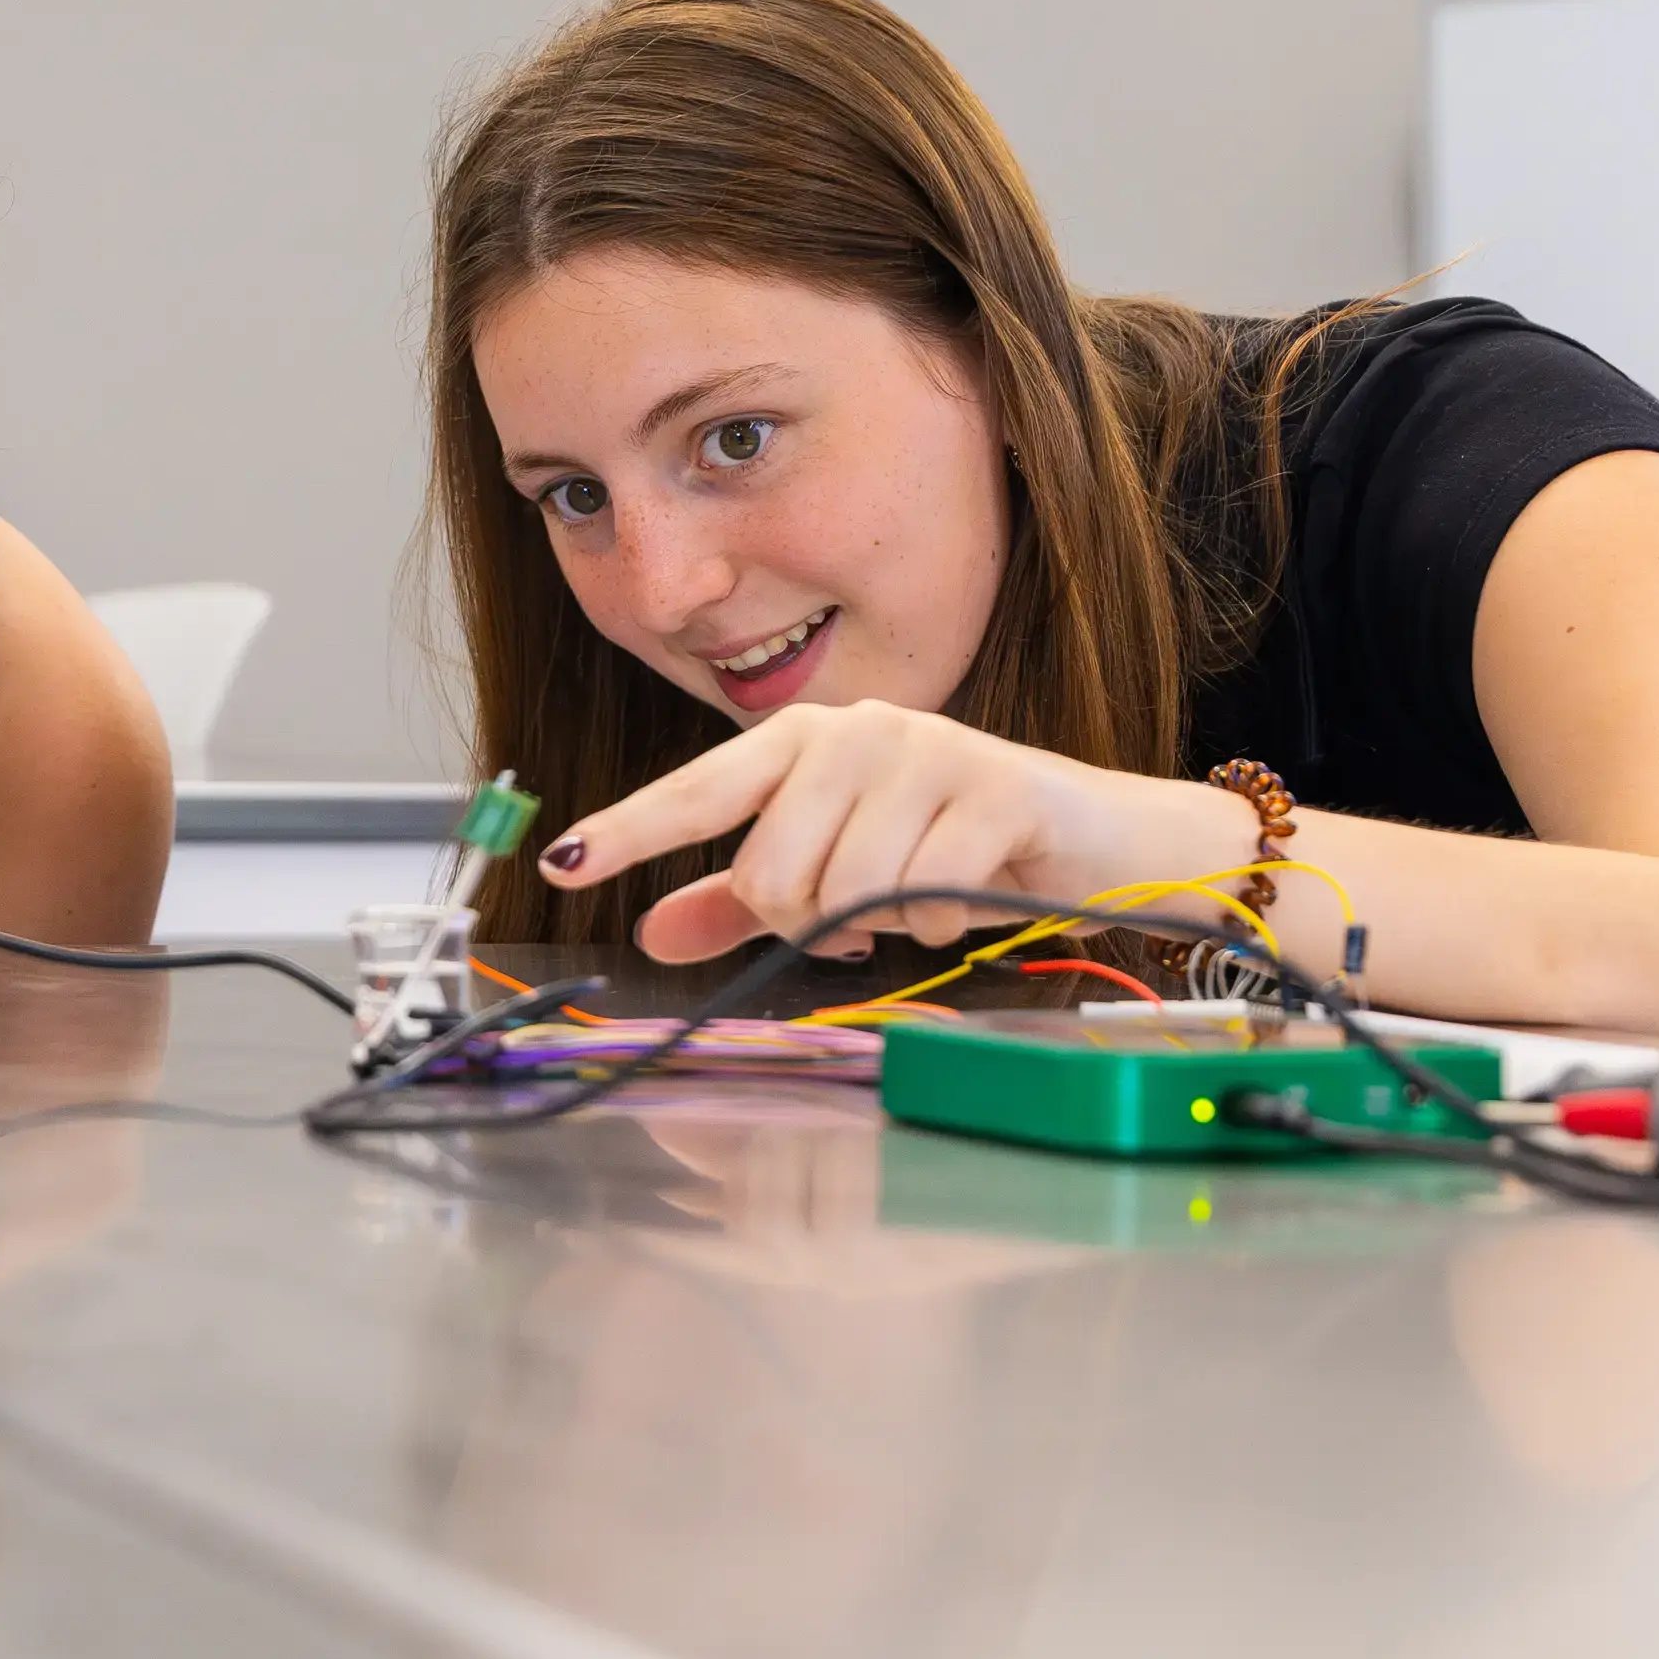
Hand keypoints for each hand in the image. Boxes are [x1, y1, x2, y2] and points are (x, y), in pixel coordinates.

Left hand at [530, 701, 1252, 964]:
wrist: (1098, 837)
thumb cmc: (956, 848)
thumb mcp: (842, 874)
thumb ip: (744, 901)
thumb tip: (653, 928)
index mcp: (806, 743)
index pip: (700, 791)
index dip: (630, 830)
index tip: (560, 864)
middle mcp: (857, 730)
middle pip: (774, 872)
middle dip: (815, 920)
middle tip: (869, 910)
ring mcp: (927, 751)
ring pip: (847, 890)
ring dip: (887, 922)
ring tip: (926, 892)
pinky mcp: (995, 788)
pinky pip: (925, 893)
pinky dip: (942, 919)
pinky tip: (968, 895)